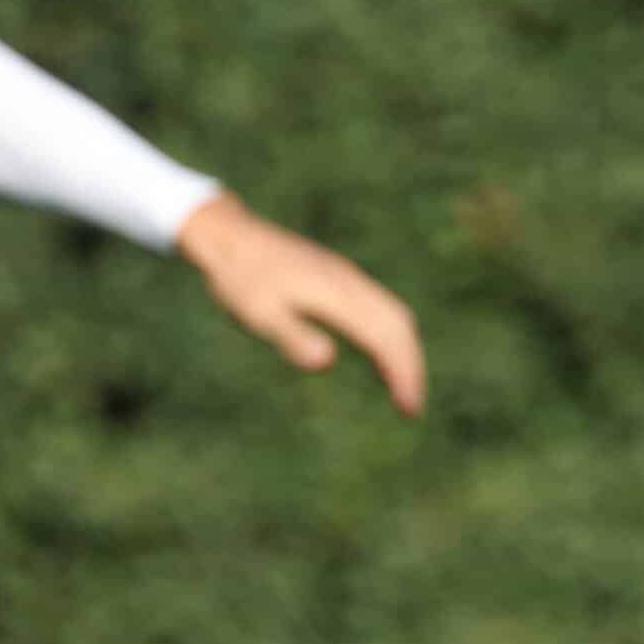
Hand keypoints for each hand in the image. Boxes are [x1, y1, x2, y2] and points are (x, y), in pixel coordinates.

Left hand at [177, 193, 425, 414]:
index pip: (384, 335)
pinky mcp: (342, 278)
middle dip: (411, 365)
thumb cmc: (240, 278)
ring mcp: (349, 278)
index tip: (408, 407)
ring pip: (394, 314)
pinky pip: (381, 307)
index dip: (402, 371)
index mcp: (336, 294)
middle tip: (412, 408)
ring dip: (405, 351)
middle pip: (399, 324)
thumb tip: (327, 362)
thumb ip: (293, 336)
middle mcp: (352, 283)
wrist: (232, 235)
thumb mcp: (258, 312)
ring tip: (403, 387)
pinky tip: (379, 356)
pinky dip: (391, 335)